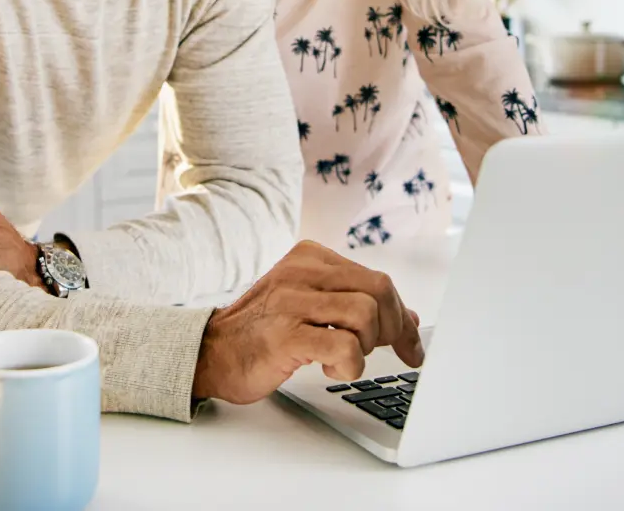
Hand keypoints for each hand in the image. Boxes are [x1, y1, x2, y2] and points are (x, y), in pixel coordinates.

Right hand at [191, 241, 422, 404]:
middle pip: (379, 290)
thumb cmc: (264, 329)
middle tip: (387, 352)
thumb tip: (407, 318)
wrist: (212, 351)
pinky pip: (344, 346)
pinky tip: (329, 366)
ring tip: (345, 356)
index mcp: (310, 257)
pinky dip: (350, 364)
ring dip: (367, 347)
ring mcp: (292, 302)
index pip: (376, 278)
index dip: (402, 315)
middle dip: (394, 328)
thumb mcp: (309, 302)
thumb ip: (353, 302)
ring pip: (366, 315)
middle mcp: (301, 272)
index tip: (411, 344)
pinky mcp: (286, 335)